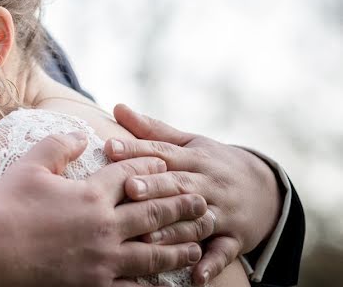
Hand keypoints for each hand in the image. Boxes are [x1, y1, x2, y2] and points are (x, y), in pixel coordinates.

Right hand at [0, 131, 207, 286]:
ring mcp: (103, 260)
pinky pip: (134, 286)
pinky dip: (154, 284)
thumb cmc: (7, 207)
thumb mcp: (29, 166)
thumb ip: (58, 145)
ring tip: (197, 241)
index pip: (131, 175)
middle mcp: (105, 227)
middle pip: (154, 214)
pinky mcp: (95, 286)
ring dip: (179, 246)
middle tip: (202, 202)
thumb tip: (82, 134)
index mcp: (90, 194)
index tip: (165, 162)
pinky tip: (167, 282)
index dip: (150, 165)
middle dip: (181, 206)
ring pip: (153, 253)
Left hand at [106, 103, 281, 285]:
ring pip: (198, 220)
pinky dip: (211, 264)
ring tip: (148, 237)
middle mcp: (209, 183)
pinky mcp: (235, 238)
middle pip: (180, 184)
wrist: (265, 188)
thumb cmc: (213, 163)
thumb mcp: (188, 143)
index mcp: (195, 158)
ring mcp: (224, 211)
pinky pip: (223, 252)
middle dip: (155, 186)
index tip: (111, 148)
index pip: (163, 153)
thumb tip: (117, 106)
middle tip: (129, 188)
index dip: (137, 150)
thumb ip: (152, 130)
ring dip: (174, 230)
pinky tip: (195, 276)